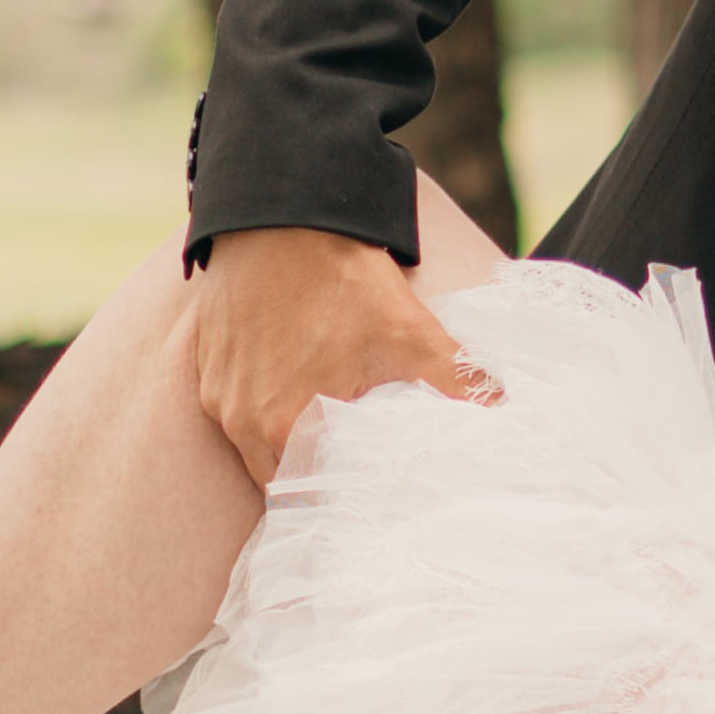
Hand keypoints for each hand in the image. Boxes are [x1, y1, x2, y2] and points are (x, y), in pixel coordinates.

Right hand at [188, 224, 481, 492]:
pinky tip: (301, 390)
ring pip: (259, 448)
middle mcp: (242, 423)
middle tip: (358, 468)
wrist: (281, 214)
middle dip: (318, 477)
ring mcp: (220, 396)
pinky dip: (268, 411)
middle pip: (283, 478)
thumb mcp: (411, 333)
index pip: (312, 497)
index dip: (343, 499)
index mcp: (285, 428)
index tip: (372, 494)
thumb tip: (504, 410)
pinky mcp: (210, 371)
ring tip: (333, 431)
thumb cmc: (341, 275)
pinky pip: (240, 412)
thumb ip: (459, 382)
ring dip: (293, 445)